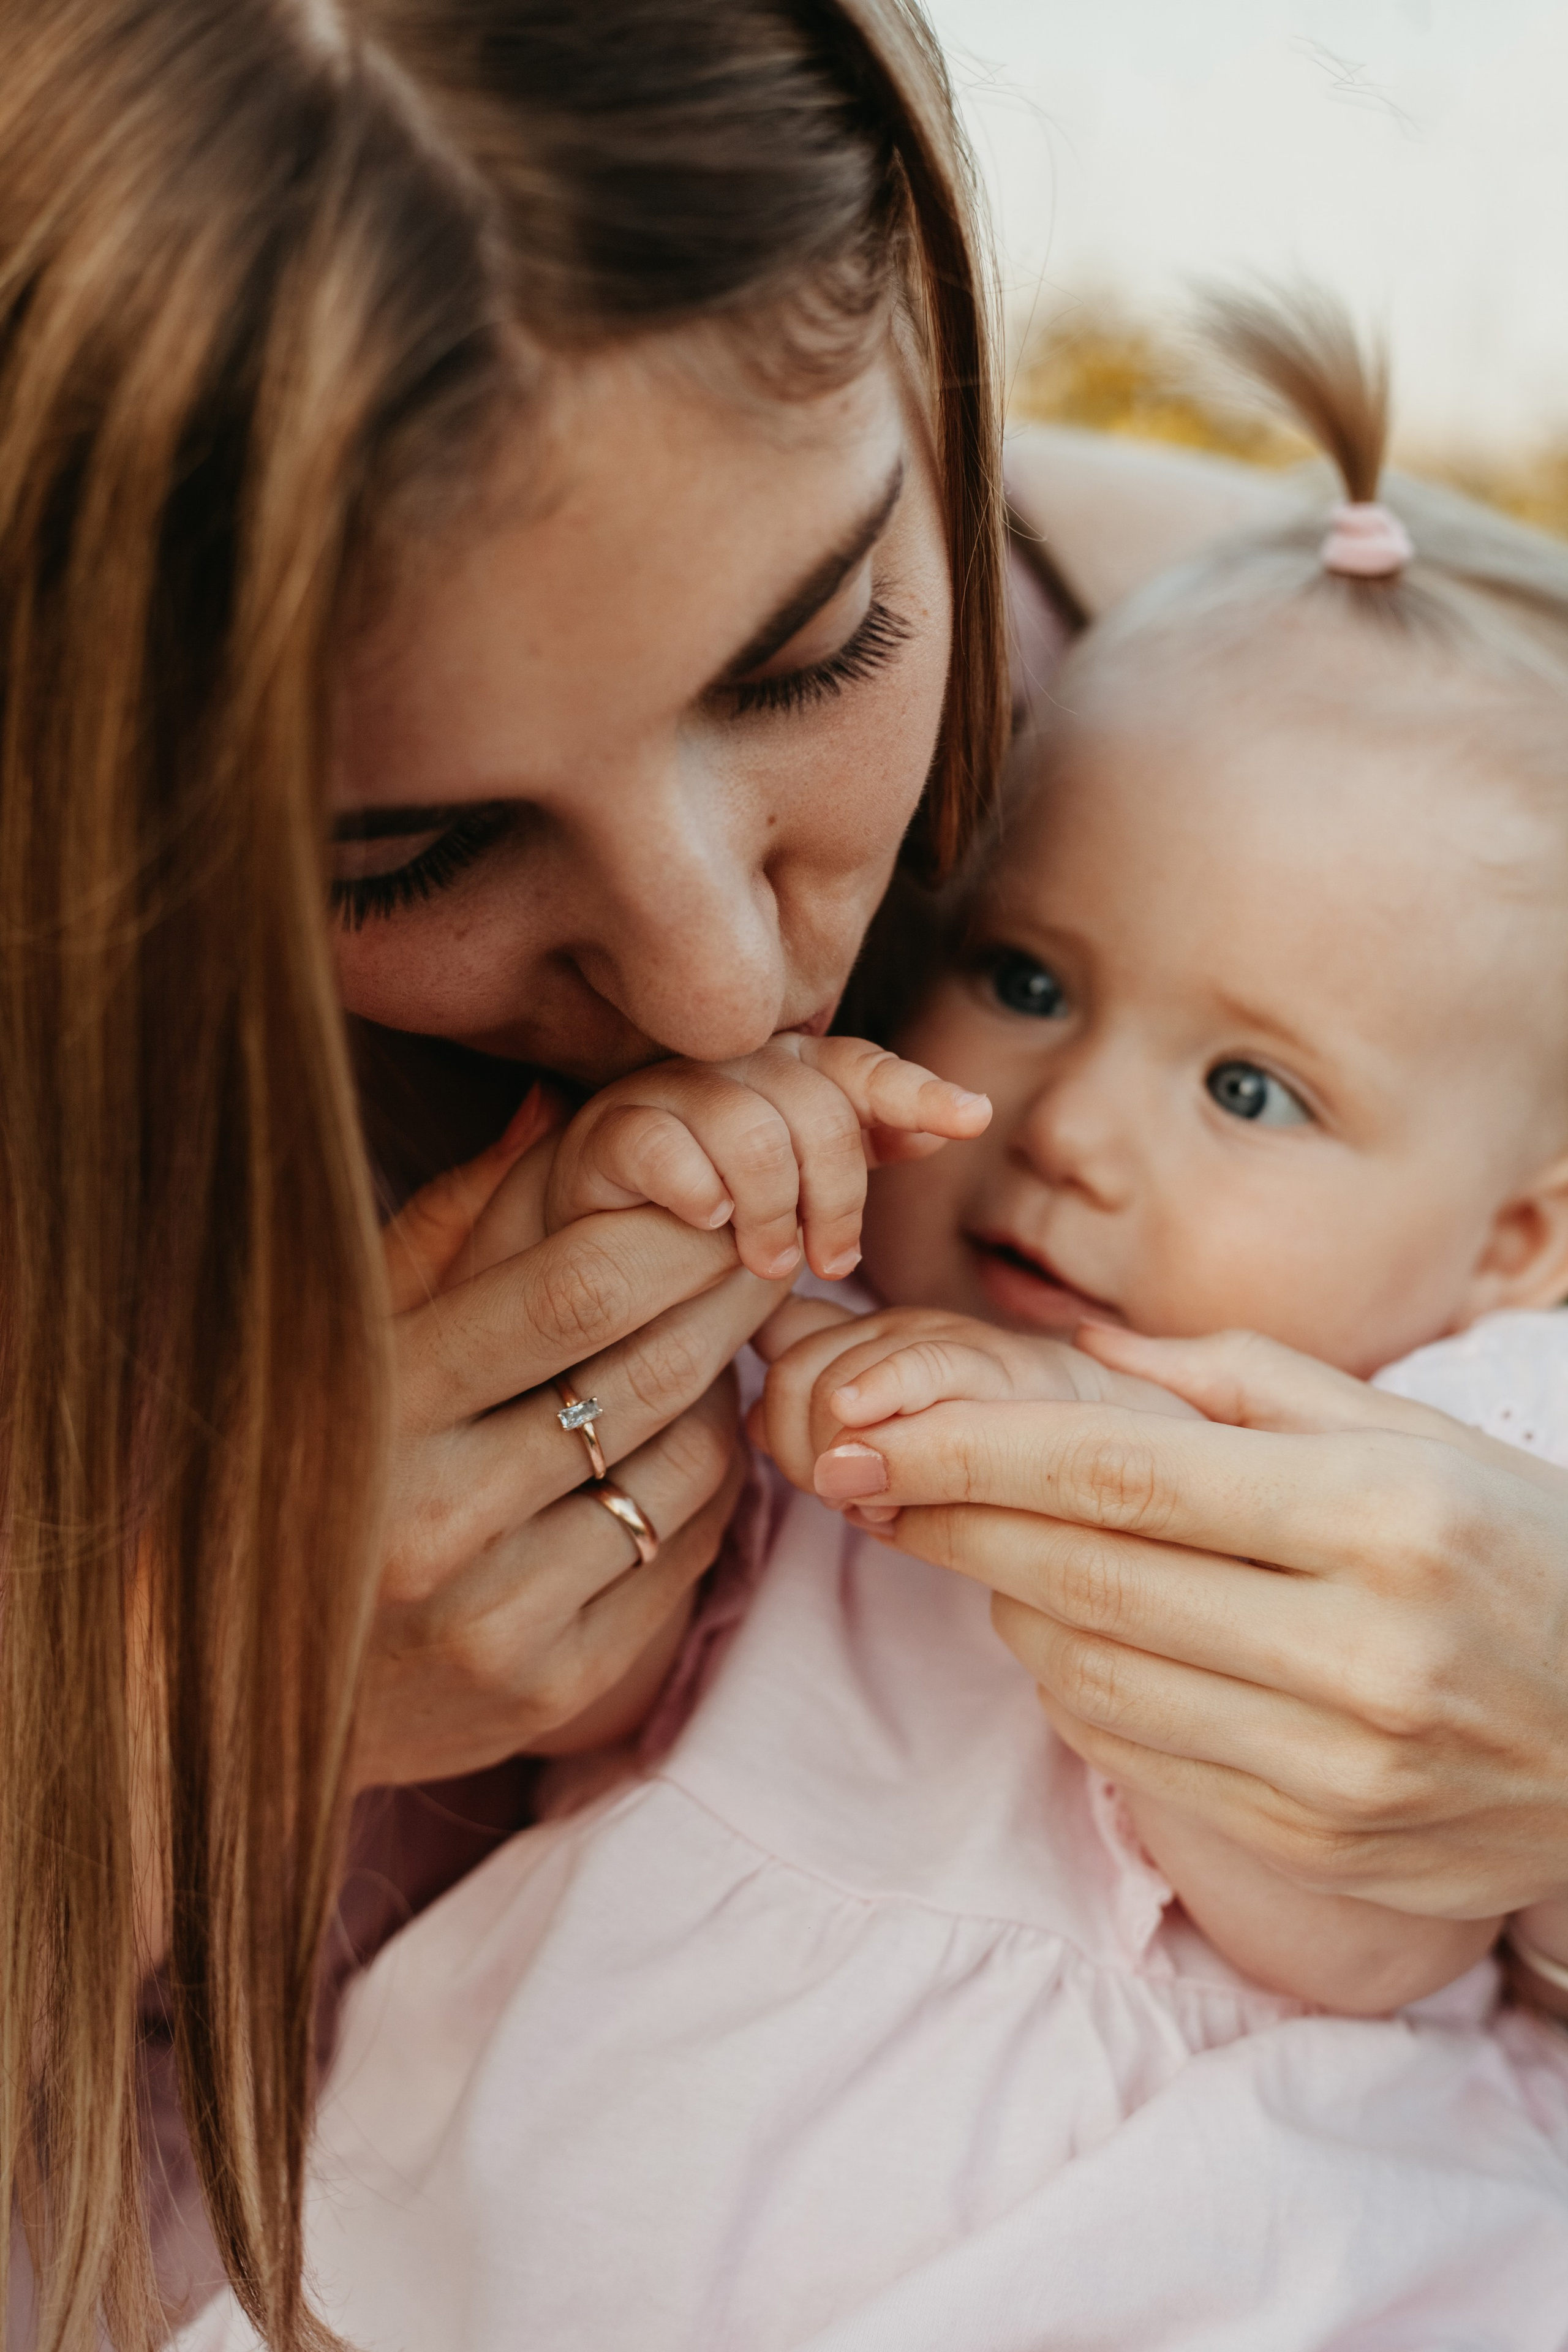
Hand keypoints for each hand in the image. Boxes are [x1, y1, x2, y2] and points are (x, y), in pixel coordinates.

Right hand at [354, 1085, 787, 1787]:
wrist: (239, 1689)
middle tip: (770, 1242)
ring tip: (716, 1341)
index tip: (720, 1197)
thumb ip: (448, 1225)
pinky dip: (707, 1484)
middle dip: (729, 1291)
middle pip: (646, 1372)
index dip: (672, 1232)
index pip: (570, 1291)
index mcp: (376, 1411)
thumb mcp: (345, 1341)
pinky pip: (684, 1554)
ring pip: (684, 1464)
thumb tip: (549, 1104)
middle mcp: (434, 1520)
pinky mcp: (552, 1689)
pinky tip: (686, 1439)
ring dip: (721, 1390)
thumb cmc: (311, 1473)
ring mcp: (496, 1616)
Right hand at [543, 1034, 989, 1284]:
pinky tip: (708, 1227)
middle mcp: (729, 1066)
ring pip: (751, 1130)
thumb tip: (962, 1114)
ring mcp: (665, 1091)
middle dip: (838, 1196)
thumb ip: (870, 1152)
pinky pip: (668, 1149)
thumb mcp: (804, 1193)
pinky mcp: (608, 1131)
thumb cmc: (715, 1224)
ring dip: (772, 1211)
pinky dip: (700, 1196)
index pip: (861, 1068)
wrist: (601, 1247)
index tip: (971, 1118)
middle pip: (816, 1108)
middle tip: (830, 1264)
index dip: (917, 1091)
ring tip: (767, 1264)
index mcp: (785, 1072)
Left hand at [787, 1322, 1567, 1920]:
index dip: (970, 1452)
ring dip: (1007, 1601)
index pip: (1120, 1475)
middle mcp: (1357, 1646)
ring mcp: (1336, 1766)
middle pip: (1084, 1576)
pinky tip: (1071, 1632)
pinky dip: (1074, 1687)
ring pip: (1091, 1676)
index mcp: (1381, 1512)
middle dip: (949, 1520)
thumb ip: (1247, 1381)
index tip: (866, 1435)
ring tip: (988, 1544)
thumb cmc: (1526, 1552)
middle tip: (867, 1477)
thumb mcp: (1418, 1432)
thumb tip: (1087, 1347)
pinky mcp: (1317, 1844)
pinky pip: (1135, 1757)